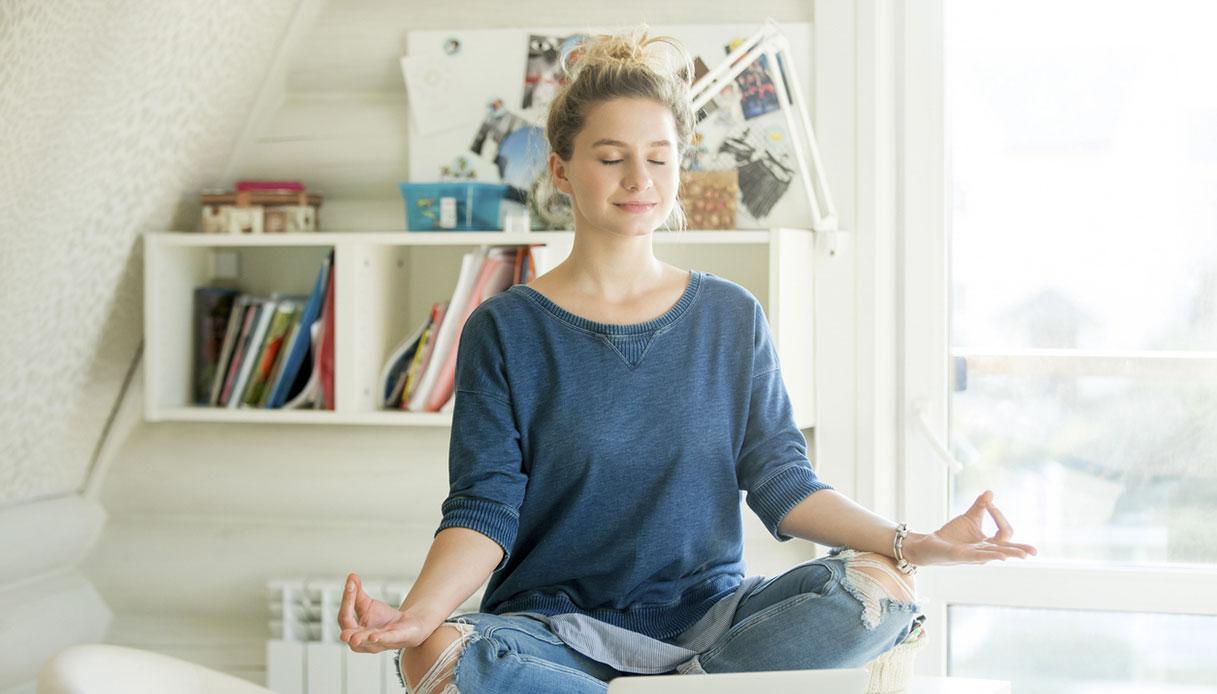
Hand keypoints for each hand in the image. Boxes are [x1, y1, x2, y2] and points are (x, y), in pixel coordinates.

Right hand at [338, 573, 434, 652]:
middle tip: (343, 635)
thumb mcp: (368, 604)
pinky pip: (387, 639)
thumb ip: (357, 592)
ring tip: (355, 639)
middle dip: (348, 635)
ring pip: (368, 641)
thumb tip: (351, 576)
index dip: (347, 600)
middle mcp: (363, 642)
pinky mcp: (396, 639)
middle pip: (352, 634)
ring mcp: (379, 642)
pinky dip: (382, 637)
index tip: (351, 584)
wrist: (407, 625)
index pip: (345, 618)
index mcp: (354, 631)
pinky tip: (375, 636)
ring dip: (362, 638)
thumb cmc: (383, 618)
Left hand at [903, 490, 1037, 566]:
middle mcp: (984, 551)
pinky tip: (1001, 556)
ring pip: (995, 554)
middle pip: (1006, 549)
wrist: (930, 543)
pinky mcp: (961, 556)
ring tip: (1024, 555)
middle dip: (1020, 550)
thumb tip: (990, 492)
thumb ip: (980, 507)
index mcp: (988, 543)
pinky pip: (978, 556)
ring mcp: (974, 556)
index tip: (989, 503)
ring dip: (1010, 553)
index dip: (999, 516)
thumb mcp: (969, 518)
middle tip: (1034, 551)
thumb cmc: (952, 534)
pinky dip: (990, 555)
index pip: (1003, 532)